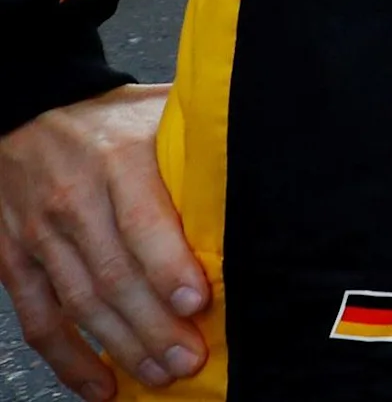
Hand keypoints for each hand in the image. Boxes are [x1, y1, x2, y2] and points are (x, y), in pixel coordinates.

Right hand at [0, 85, 206, 398]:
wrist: (27, 109)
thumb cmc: (110, 119)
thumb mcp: (158, 113)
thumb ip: (201, 140)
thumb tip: (274, 158)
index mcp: (119, 160)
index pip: (142, 220)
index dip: (169, 267)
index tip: (198, 302)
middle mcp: (74, 200)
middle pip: (114, 275)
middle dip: (154, 325)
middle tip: (190, 358)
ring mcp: (40, 235)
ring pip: (81, 303)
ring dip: (122, 347)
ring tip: (161, 374)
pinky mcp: (14, 259)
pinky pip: (39, 317)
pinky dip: (68, 358)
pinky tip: (100, 384)